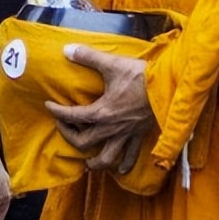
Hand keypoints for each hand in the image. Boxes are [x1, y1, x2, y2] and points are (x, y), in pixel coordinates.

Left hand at [44, 45, 153, 173]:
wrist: (170, 87)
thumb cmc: (141, 76)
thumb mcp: (112, 63)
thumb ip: (88, 57)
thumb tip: (66, 49)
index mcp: (102, 112)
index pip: (72, 116)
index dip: (57, 112)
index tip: (48, 106)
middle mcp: (112, 128)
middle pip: (84, 142)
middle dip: (70, 137)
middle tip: (64, 127)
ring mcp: (126, 135)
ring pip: (107, 158)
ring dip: (95, 162)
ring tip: (87, 161)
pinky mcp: (140, 136)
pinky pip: (131, 156)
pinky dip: (125, 165)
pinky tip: (121, 169)